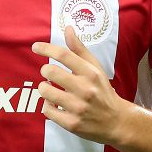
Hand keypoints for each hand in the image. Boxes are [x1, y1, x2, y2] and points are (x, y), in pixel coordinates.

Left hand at [31, 26, 134, 144]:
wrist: (116, 121)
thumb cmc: (103, 91)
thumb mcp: (95, 68)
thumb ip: (79, 49)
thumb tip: (68, 28)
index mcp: (91, 73)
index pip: (64, 55)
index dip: (46, 49)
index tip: (36, 47)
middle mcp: (85, 89)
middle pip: (51, 72)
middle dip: (44, 71)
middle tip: (48, 74)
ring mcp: (78, 107)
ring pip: (46, 91)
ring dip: (44, 89)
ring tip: (50, 89)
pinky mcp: (72, 123)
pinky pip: (47, 110)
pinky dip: (47, 106)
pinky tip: (54, 104)